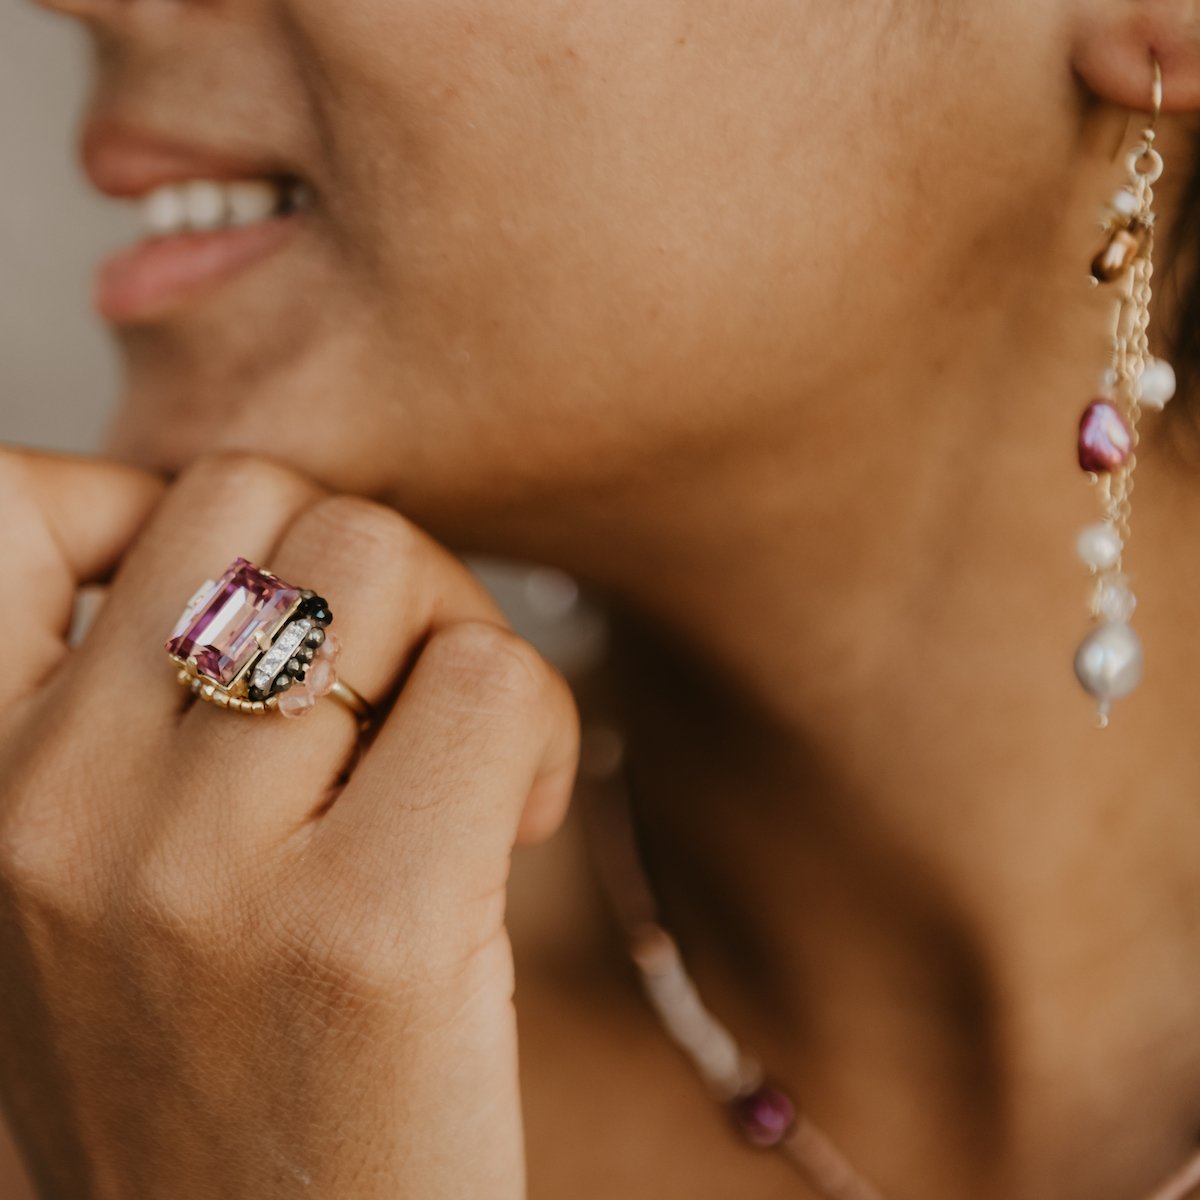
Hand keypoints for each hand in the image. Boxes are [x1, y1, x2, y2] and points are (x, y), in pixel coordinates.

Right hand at [0, 450, 578, 1198]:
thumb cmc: (202, 1086)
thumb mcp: (86, 902)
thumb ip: (128, 734)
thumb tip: (274, 561)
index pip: (16, 508)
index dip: (149, 506)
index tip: (253, 602)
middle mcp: (58, 814)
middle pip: (259, 496)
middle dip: (359, 564)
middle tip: (404, 686)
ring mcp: (205, 873)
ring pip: (380, 557)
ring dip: (456, 633)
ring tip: (466, 760)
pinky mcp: (370, 929)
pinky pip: (488, 679)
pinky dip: (536, 722)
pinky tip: (516, 819)